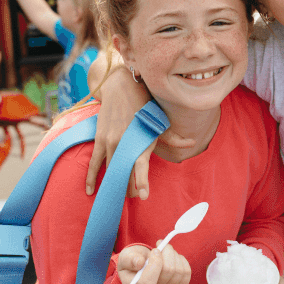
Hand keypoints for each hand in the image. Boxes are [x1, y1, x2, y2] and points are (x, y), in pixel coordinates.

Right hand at [85, 65, 195, 197]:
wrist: (120, 86)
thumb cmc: (143, 103)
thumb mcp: (159, 119)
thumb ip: (172, 136)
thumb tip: (192, 143)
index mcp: (140, 139)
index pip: (140, 165)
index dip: (141, 181)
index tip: (143, 195)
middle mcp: (124, 142)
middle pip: (124, 172)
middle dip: (128, 187)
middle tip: (134, 197)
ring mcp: (110, 141)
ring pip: (111, 170)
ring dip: (113, 185)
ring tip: (117, 198)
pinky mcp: (100, 139)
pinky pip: (94, 162)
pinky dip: (91, 176)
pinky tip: (91, 190)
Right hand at [117, 243, 190, 283]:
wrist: (143, 269)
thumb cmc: (134, 262)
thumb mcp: (126, 258)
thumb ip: (129, 259)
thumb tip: (139, 262)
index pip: (148, 282)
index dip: (155, 262)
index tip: (155, 250)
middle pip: (168, 272)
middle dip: (167, 252)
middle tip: (160, 245)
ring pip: (179, 271)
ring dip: (174, 255)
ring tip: (165, 252)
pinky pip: (186, 273)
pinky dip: (181, 261)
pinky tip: (172, 259)